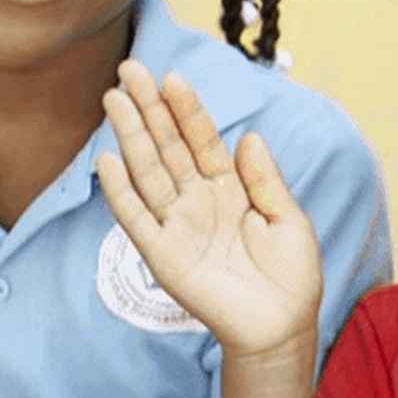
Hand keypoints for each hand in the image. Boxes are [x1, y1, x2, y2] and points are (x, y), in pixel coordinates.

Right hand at [96, 59, 322, 358]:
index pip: (204, 140)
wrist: (281, 328)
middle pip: (169, 147)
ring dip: (130, 136)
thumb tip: (248, 136)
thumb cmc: (291, 276)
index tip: (173, 77)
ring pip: (149, 173)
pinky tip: (106, 160)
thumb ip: (266, 180)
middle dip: (149, 109)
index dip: (188, 110)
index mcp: (231, 189)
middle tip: (130, 69)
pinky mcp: (163, 256)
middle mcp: (199, 201)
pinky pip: (138, 219)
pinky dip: (121, 192)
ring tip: (114, 99)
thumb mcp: (289, 220)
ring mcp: (178, 226)